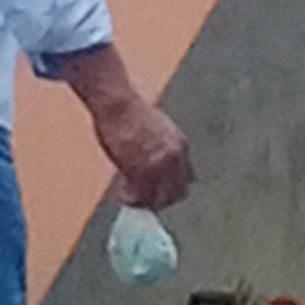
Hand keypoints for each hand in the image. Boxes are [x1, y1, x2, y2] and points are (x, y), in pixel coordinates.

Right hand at [95, 92, 194, 210]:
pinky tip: (119, 192)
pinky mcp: (141, 173)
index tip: (161, 191)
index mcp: (181, 146)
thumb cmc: (131, 110)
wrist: (118, 104)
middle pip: (176, 194)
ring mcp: (159, 168)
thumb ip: (165, 149)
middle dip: (160, 199)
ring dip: (143, 200)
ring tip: (129, 196)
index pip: (187, 179)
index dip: (172, 187)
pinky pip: (138, 196)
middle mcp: (174, 159)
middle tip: (144, 199)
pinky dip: (128, 198)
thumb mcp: (159, 128)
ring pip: (158, 199)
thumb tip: (158, 166)